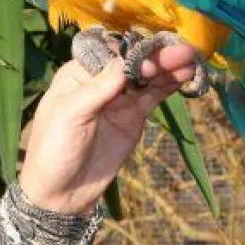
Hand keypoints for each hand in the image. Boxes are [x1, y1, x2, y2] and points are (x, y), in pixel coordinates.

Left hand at [17, 43, 199, 214]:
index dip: (132, 51)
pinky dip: (169, 85)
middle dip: (157, 56)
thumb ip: (98, 88)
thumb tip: (124, 60)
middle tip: (183, 52)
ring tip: (190, 60)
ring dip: (168, 67)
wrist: (62, 193)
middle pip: (133, 61)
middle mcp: (100, 81)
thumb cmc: (54, 149)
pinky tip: (186, 76)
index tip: (149, 59)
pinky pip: (154, 96)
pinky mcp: (134, 117)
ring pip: (147, 77)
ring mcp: (119, 99)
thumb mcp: (69, 115)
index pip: (109, 52)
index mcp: (78, 74)